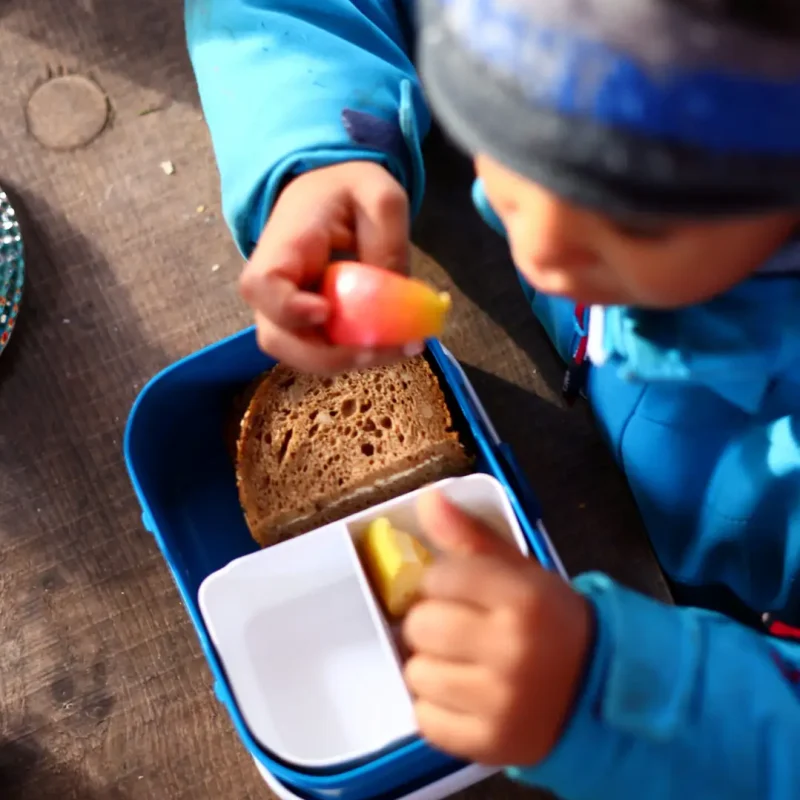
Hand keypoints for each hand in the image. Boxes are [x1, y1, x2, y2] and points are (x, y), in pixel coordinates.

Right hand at [239, 161, 418, 373]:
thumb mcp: (379, 194)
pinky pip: (325, 353)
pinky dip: (359, 356)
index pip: (262, 285)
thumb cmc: (347, 192)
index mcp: (282, 246)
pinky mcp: (308, 328)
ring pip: (303, 356)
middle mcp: (273, 288)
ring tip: (402, 349)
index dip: (287, 307)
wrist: (327, 196)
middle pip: (279, 338)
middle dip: (331, 355)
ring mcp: (287, 312)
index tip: (325, 312)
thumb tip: (397, 291)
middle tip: (381, 349)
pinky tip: (397, 345)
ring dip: (351, 361)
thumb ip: (388, 236)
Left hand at [403, 492, 592, 766]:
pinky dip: (436, 707)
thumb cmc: (552, 624)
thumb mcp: (521, 572)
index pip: (439, 577)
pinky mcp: (489, 743)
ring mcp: (501, 701)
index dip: (441, 581)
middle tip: (456, 628)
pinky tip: (463, 694)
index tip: (457, 590)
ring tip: (460, 663)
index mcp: (523, 598)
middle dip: (431, 622)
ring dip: (430, 665)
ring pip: (416, 673)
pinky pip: (425, 718)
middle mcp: (512, 649)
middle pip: (421, 625)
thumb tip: (427, 498)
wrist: (599, 693)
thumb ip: (470, 535)